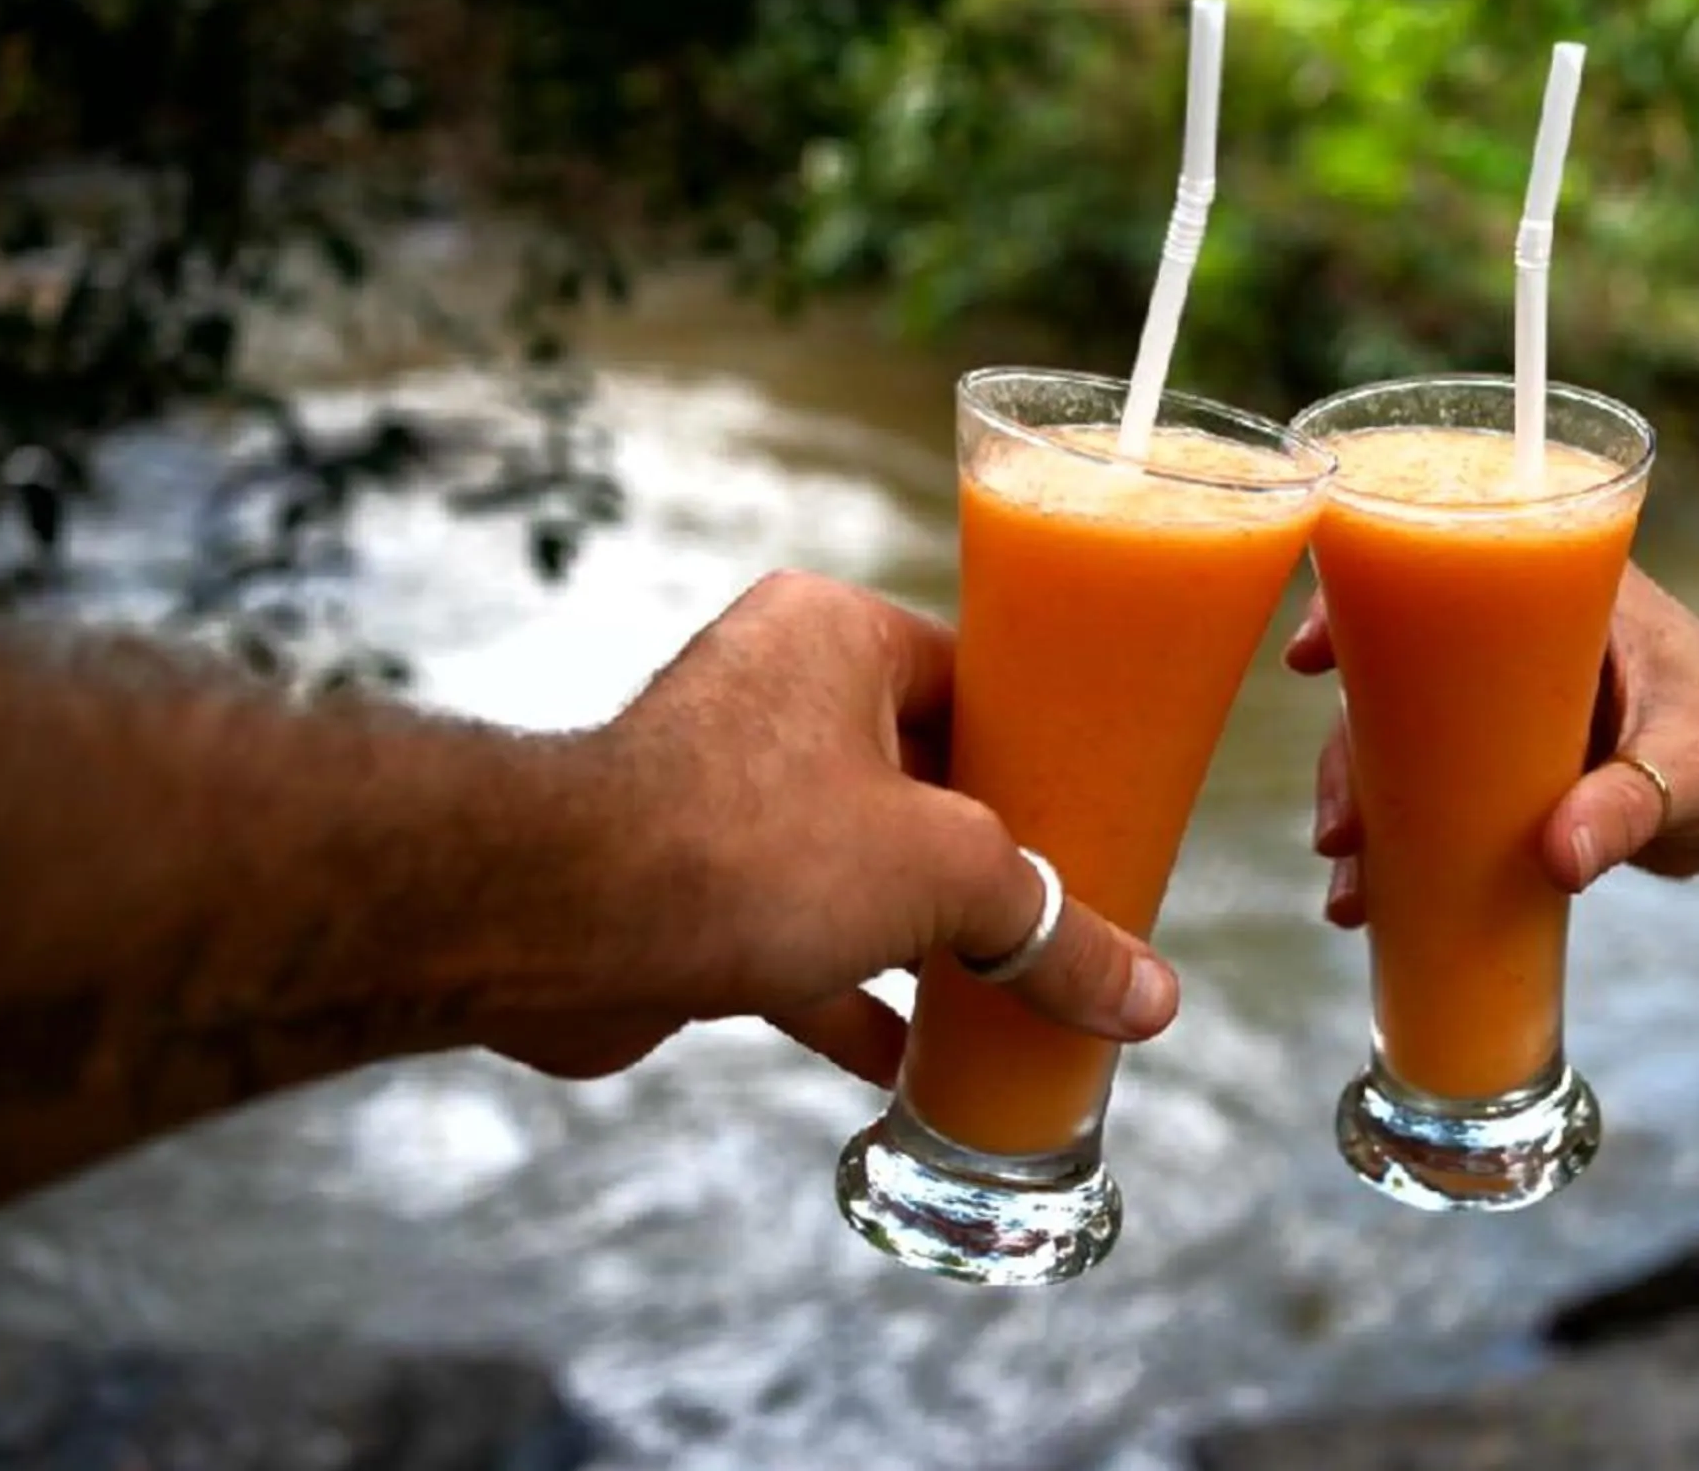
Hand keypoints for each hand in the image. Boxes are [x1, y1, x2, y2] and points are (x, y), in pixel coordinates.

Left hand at [493, 572, 1177, 1083]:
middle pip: (920, 779)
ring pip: (855, 864)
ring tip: (1008, 992)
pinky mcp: (681, 886)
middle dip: (986, 859)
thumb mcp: (944, 879)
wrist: (549, 923)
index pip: (973, 679)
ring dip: (921, 936)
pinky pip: (794, 935)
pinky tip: (914, 1062)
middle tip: (1065, 912)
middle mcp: (773, 693)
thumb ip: (1051, 930)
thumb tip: (1149, 1001)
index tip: (1100, 815)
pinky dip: (852, 995)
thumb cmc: (746, 847)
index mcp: (837, 636)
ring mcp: (719, 791)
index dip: (1042, 752)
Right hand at [1287, 566, 1698, 922]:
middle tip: (1339, 824)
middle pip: (1406, 673)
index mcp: (1570, 596)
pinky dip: (1403, 837)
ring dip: (1368, 803)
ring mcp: (1518, 709)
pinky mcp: (1521, 769)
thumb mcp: (1694, 772)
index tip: (1314, 651)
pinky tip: (1373, 896)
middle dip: (1354, 748)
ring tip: (1350, 881)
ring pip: (1411, 741)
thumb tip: (1557, 858)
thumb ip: (1627, 809)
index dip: (1368, 600)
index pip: (1451, 570)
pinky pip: (1441, 791)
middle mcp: (1528, 643)